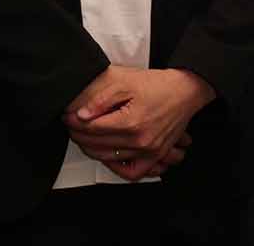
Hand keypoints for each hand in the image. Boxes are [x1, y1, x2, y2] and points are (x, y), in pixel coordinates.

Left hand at [66, 66, 214, 181]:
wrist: (186, 91)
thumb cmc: (159, 85)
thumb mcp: (127, 83)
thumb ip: (102, 99)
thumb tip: (81, 115)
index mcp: (131, 121)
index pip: (92, 128)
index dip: (74, 122)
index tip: (67, 116)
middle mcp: (140, 140)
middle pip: (98, 145)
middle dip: (79, 136)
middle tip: (71, 126)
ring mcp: (149, 151)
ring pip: (110, 159)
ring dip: (92, 150)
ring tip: (84, 138)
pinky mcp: (155, 155)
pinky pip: (133, 172)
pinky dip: (118, 169)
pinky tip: (108, 158)